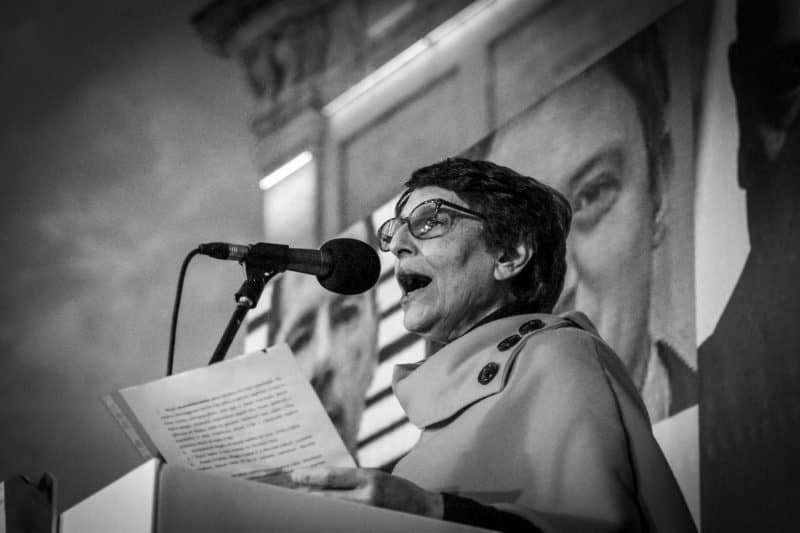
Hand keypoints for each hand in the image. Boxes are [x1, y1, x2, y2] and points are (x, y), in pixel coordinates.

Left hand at [289, 466, 443, 518]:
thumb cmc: (398, 491)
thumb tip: (322, 481)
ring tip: (302, 504)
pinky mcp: (368, 524)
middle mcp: (367, 497)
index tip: (295, 475)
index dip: (310, 476)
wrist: (424, 510)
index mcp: (369, 478)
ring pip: (331, 511)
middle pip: (327, 497)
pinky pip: (341, 522)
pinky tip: (321, 516)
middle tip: (291, 492)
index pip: (332, 476)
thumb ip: (353, 479)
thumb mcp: (377, 477)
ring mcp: (367, 514)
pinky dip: (329, 518)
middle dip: (307, 494)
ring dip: (315, 508)